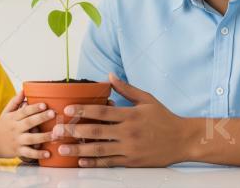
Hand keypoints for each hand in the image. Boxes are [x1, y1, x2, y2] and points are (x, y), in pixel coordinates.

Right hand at [0, 90, 55, 160]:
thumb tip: (24, 90)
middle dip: (41, 118)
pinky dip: (38, 154)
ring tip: (55, 134)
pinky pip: (29, 153)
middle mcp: (15, 129)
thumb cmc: (2, 126)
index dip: (34, 108)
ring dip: (43, 137)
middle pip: (29, 122)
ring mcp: (17, 140)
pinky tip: (47, 153)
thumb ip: (15, 102)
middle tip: (53, 114)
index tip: (44, 104)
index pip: (24, 111)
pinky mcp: (18, 151)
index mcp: (13, 118)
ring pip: (30, 138)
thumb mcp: (6, 112)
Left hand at [52, 72, 188, 166]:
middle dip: (74, 131)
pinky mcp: (132, 161)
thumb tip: (110, 76)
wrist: (183, 140)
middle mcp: (129, 132)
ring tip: (63, 149)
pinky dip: (94, 162)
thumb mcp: (147, 99)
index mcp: (131, 115)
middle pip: (96, 132)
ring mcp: (130, 148)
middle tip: (57, 131)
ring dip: (79, 150)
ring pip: (100, 149)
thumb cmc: (164, 118)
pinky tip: (82, 161)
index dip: (83, 111)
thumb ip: (127, 89)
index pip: (102, 112)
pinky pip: (110, 162)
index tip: (67, 110)